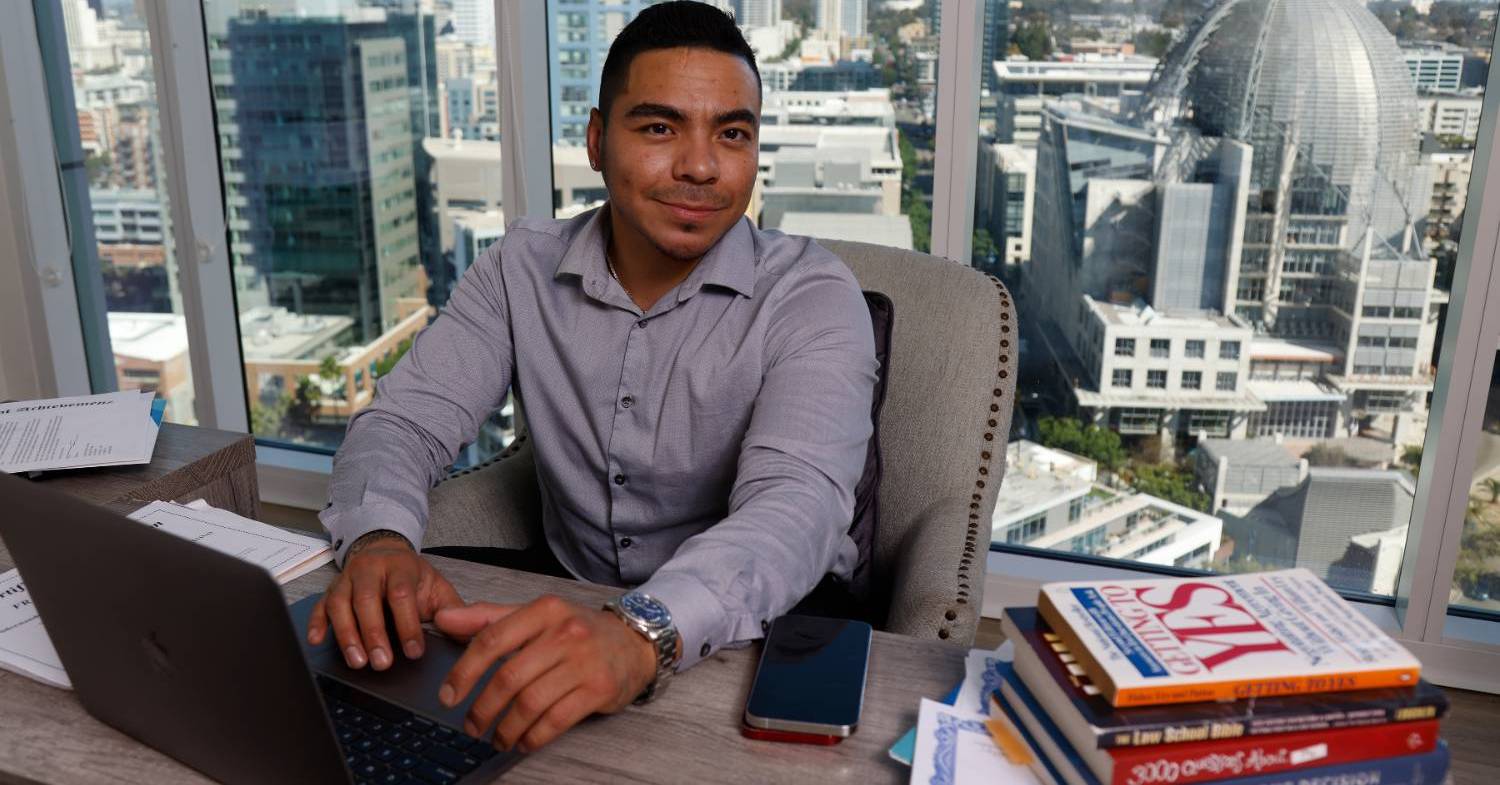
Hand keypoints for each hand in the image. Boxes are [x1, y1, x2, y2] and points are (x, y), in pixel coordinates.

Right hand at [306, 530, 463, 669]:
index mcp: (400, 566)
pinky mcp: (330, 590)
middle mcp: (370, 569)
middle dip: (374, 633)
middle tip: (382, 662)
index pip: (401, 594)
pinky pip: (319, 606)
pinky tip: (317, 641)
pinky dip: (316, 623)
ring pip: (340, 603)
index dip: (407, 624)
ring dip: (347, 634)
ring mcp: (347, 579)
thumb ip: (452, 609)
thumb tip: (469, 634)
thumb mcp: (436, 587)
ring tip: (357, 661)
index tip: (414, 652)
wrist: (386, 552)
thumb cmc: (412, 577)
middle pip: (367, 599)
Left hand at [433, 595, 657, 751]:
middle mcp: (565, 632)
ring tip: (497, 738)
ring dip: (507, 728)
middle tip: (472, 725)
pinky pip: (556, 720)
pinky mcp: (599, 688)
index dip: (464, 671)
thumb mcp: (537, 615)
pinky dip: (534, 736)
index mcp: (544, 610)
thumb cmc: (579, 630)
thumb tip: (444, 619)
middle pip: (509, 677)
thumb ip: (489, 617)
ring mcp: (584, 661)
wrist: (635, 642)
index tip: (448, 695)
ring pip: (531, 702)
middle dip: (483, 708)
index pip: (492, 639)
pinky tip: (524, 741)